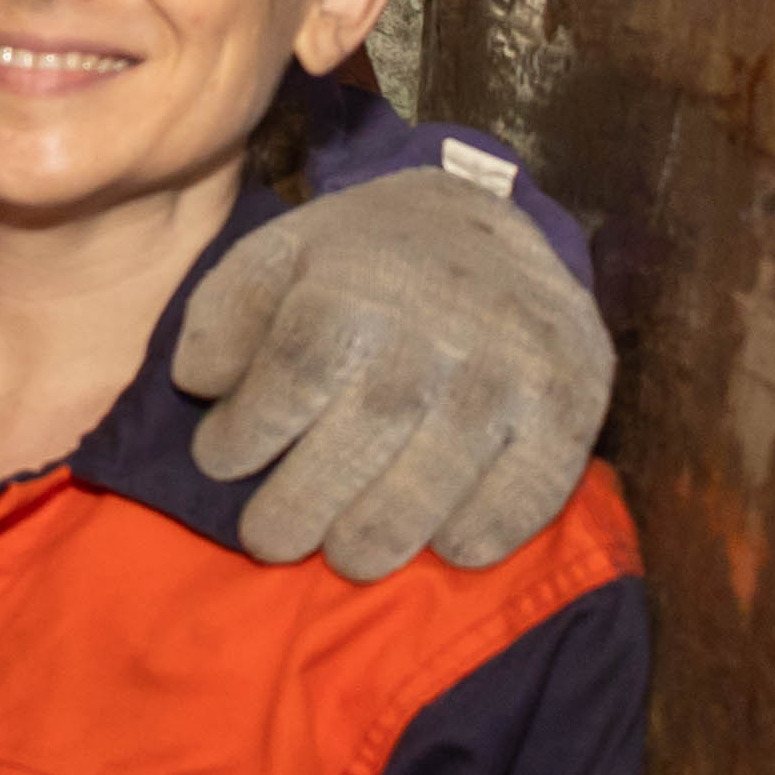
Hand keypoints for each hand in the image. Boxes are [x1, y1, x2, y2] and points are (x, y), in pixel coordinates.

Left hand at [179, 163, 612, 578]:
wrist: (482, 221)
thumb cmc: (357, 259)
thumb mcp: (274, 257)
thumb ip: (223, 315)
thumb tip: (200, 385)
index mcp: (357, 286)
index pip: (291, 380)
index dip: (246, 435)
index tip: (221, 462)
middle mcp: (439, 328)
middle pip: (360, 439)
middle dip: (303, 505)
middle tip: (270, 538)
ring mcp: (513, 368)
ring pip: (437, 479)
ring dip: (383, 534)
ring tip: (348, 553)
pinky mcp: (574, 402)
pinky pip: (529, 491)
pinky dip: (485, 531)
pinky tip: (447, 544)